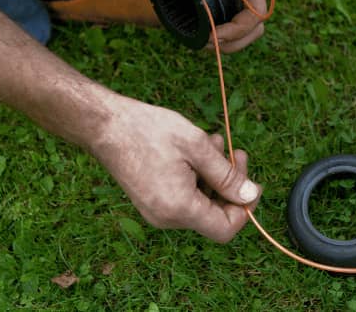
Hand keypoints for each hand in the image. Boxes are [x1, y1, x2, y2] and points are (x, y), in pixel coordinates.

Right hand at [91, 94, 260, 242]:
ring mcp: (156, 211)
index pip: (225, 229)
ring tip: (213, 143)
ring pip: (200, 203)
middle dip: (230, 185)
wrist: (106, 126)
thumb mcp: (197, 146)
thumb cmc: (148, 131)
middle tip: (235, 153)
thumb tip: (250, 195)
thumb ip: (226, 175)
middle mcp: (166, 218)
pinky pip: (184, 198)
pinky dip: (197, 178)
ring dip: (213, 176)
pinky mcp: (151, 201)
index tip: (250, 181)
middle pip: (214, 215)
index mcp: (179, 208)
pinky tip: (197, 151)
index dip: (244, 208)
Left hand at [169, 0, 266, 52]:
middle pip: (252, 25)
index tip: (213, 35)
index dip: (237, 32)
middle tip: (207, 43)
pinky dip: (215, 24)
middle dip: (234, 42)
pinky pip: (223, 10)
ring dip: (225, 38)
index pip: (255, 17)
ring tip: (202, 40)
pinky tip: (199, 24)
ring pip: (237, 21)